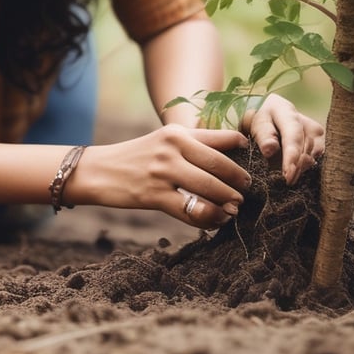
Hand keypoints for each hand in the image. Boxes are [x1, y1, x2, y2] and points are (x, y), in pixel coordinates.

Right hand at [81, 124, 251, 229]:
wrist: (98, 170)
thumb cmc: (136, 157)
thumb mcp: (163, 141)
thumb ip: (192, 145)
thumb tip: (230, 157)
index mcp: (177, 132)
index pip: (221, 138)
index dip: (243, 150)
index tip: (255, 161)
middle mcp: (172, 148)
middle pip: (220, 165)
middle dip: (239, 181)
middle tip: (247, 191)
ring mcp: (163, 172)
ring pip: (209, 189)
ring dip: (228, 201)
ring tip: (234, 208)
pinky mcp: (154, 195)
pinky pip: (191, 210)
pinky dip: (208, 218)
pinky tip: (214, 221)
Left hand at [239, 94, 324, 184]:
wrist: (271, 117)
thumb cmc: (261, 121)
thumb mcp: (256, 125)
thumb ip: (263, 137)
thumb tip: (269, 150)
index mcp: (286, 112)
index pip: (293, 135)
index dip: (292, 156)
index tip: (287, 175)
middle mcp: (305, 121)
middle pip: (305, 148)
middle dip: (295, 167)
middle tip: (284, 181)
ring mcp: (316, 133)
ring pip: (312, 156)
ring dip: (299, 168)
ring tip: (286, 174)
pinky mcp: (320, 143)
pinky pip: (315, 160)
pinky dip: (303, 167)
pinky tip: (294, 171)